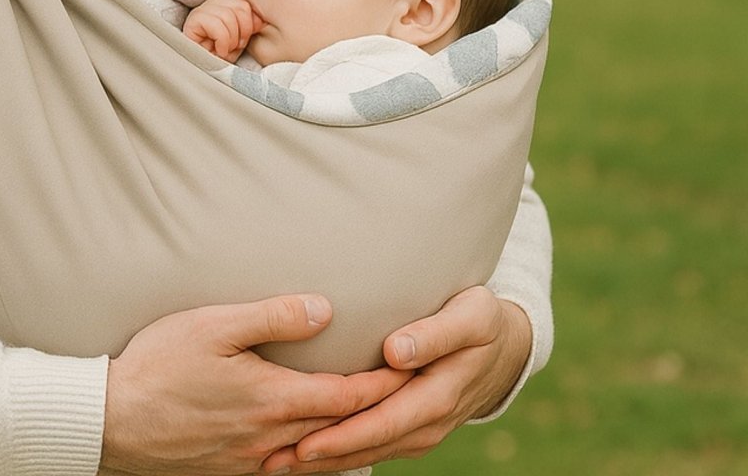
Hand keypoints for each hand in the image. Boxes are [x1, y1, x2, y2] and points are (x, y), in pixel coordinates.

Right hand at [102, 294, 410, 474]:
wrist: (112, 420)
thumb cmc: (159, 363)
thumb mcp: (214, 325)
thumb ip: (273, 317)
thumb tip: (326, 310)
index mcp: (272, 400)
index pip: (347, 396)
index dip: (385, 385)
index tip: (414, 370)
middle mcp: (270, 439)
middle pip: (339, 430)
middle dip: (378, 414)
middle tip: (411, 397)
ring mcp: (251, 462)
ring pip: (316, 457)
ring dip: (348, 441)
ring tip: (374, 424)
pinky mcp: (231, 472)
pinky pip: (286, 471)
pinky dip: (312, 458)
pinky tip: (314, 448)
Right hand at [183, 0, 259, 61]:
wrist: (205, 75)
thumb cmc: (222, 58)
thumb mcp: (241, 40)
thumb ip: (250, 26)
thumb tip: (260, 19)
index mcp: (225, 5)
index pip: (244, 4)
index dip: (249, 24)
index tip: (244, 41)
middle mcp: (211, 4)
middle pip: (239, 7)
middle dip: (242, 32)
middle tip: (235, 47)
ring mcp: (200, 11)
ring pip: (228, 15)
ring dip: (231, 39)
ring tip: (225, 49)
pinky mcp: (192, 22)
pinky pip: (215, 24)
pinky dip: (222, 41)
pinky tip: (218, 50)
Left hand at [260, 287, 532, 472]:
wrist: (506, 345)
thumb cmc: (482, 320)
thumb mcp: (469, 318)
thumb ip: (434, 334)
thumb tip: (395, 352)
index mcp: (437, 396)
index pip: (382, 424)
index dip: (343, 437)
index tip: (304, 443)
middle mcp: (427, 422)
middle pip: (368, 446)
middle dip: (321, 457)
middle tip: (273, 461)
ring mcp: (421, 429)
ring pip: (369, 451)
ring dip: (326, 461)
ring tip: (279, 462)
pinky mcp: (413, 425)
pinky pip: (376, 443)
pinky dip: (343, 451)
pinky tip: (309, 450)